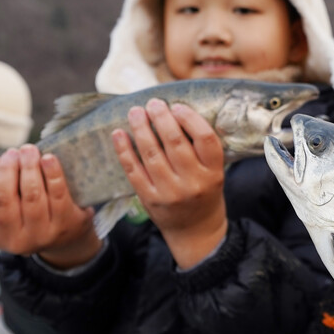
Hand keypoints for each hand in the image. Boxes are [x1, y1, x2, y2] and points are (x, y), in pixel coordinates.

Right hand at [0, 145, 98, 268]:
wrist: (68, 238)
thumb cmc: (31, 219)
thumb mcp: (7, 217)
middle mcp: (14, 240)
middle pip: (4, 197)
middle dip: (6, 168)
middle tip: (13, 152)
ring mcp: (41, 234)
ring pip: (31, 194)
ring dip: (28, 166)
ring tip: (29, 151)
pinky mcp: (65, 224)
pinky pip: (57, 194)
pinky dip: (52, 172)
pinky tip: (48, 158)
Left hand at [111, 99, 226, 268]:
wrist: (195, 230)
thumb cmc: (204, 193)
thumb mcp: (214, 173)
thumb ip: (200, 149)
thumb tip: (174, 112)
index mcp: (214, 173)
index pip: (205, 139)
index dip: (190, 118)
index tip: (177, 106)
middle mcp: (193, 183)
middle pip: (175, 142)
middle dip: (161, 118)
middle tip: (153, 103)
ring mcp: (170, 193)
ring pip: (152, 153)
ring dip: (141, 129)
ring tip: (136, 112)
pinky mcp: (150, 199)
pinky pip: (133, 170)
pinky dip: (124, 150)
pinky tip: (119, 134)